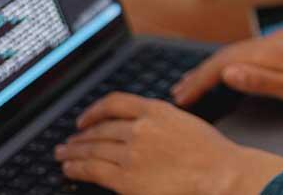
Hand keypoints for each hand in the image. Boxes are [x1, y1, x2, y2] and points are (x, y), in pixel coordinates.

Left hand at [58, 93, 282, 194]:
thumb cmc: (212, 153)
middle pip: (99, 129)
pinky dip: (77, 169)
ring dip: (73, 152)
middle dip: (80, 136)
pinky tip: (70, 169)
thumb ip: (160, 121)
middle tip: (69, 142)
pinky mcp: (125, 179)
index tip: (84, 119)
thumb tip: (139, 128)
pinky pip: (92, 170)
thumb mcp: (185, 123)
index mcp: (155, 110)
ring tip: (63, 155)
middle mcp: (139, 128)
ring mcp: (130, 153)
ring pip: (92, 149)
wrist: (220, 174)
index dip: (93, 111)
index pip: (113, 103)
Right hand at [171, 28, 282, 108]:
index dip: (199, 80)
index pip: (224, 63)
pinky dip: (235, 61)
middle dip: (201, 73)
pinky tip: (234, 69)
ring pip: (239, 51)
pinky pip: (253, 51)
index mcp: (273, 51)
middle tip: (179, 91)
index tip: (181, 96)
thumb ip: (263, 80)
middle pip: (227, 55)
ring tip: (198, 82)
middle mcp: (275, 41)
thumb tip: (228, 73)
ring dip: (216, 66)